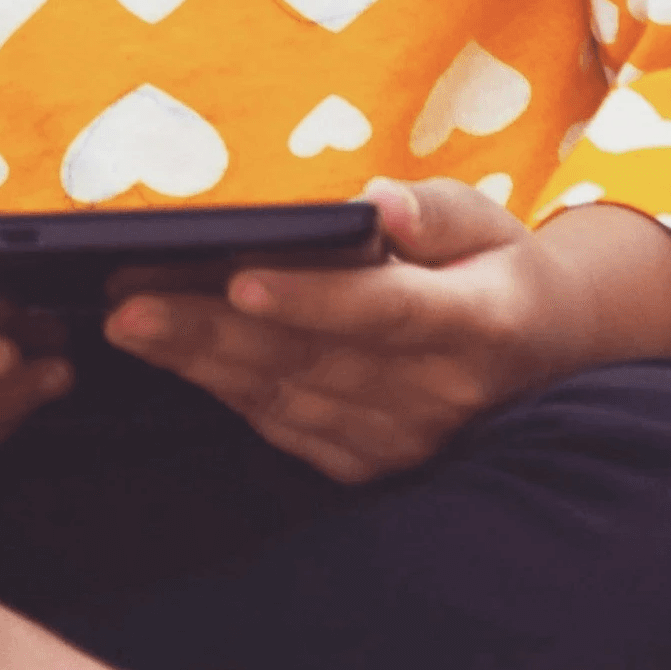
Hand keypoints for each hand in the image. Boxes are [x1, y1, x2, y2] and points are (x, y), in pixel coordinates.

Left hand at [103, 178, 670, 484]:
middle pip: (311, 361)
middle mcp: (440, 395)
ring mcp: (404, 441)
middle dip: (213, 331)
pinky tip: (171, 356)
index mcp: (477, 325)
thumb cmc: (496, 267)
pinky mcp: (371, 465)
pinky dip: (224, 392)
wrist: (543, 356)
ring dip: (200, 362)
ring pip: (285, 398)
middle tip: (129, 302)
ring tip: (127, 320)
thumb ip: (436, 211)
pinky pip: (285, 429)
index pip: (383, 312)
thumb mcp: (488, 219)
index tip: (239, 278)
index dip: (311, 299)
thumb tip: (378, 205)